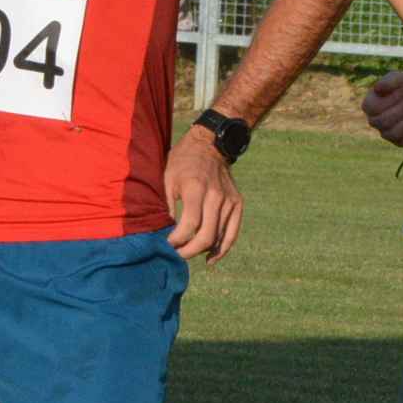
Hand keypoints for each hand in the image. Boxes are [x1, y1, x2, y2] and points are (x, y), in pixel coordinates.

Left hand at [166, 129, 243, 261]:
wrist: (210, 144)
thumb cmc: (183, 162)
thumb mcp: (167, 178)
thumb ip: (167, 206)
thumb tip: (164, 232)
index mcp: (196, 188)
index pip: (190, 225)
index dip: (177, 240)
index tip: (168, 244)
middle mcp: (216, 195)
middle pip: (206, 235)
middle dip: (189, 251)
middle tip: (177, 254)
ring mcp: (229, 200)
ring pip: (218, 236)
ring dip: (202, 250)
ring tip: (188, 253)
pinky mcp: (237, 203)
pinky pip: (232, 232)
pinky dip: (222, 248)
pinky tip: (211, 258)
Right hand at [361, 65, 402, 146]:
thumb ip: (391, 80)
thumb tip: (377, 88)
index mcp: (370, 104)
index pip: (373, 108)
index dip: (390, 100)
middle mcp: (375, 120)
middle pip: (383, 122)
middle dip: (402, 109)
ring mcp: (387, 133)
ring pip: (393, 134)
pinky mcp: (401, 142)